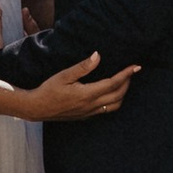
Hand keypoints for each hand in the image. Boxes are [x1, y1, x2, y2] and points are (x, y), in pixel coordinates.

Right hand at [17, 51, 137, 122]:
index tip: (136, 66)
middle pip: (118, 96)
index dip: (126, 74)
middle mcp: (91, 105)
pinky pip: (105, 111)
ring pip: (114, 106)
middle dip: (127, 83)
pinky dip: (113, 102)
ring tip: (123, 82)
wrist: (37, 108)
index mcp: (87, 94)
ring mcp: (89, 113)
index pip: (113, 84)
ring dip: (122, 94)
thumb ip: (83, 67)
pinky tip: (110, 94)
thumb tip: (98, 55)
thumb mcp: (64, 75)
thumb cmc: (48, 90)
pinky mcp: (85, 116)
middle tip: (131, 71)